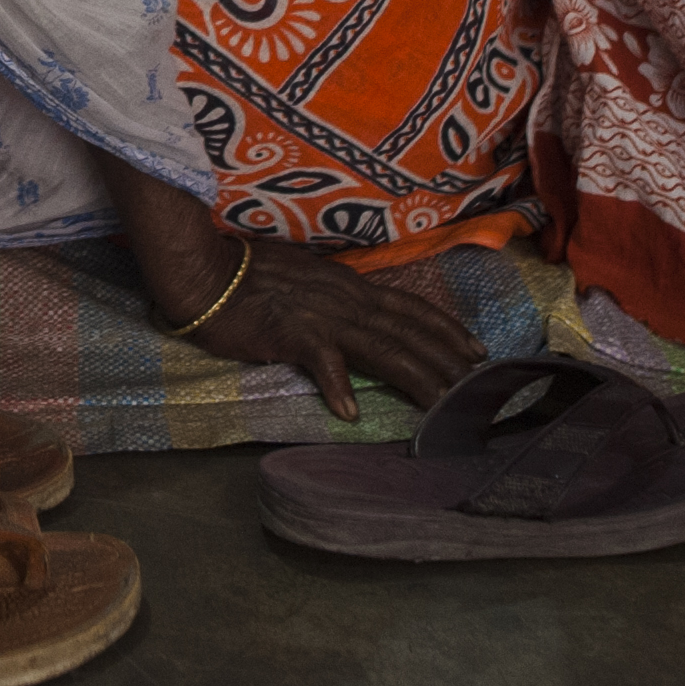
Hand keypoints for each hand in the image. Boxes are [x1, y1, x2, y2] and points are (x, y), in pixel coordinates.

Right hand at [173, 240, 483, 420]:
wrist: (207, 274)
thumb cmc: (250, 277)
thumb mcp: (309, 281)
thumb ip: (337, 300)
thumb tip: (359, 319)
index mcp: (350, 287)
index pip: (410, 307)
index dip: (446, 329)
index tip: (477, 350)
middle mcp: (346, 299)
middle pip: (407, 332)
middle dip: (446, 360)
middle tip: (477, 387)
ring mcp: (321, 316)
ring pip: (381, 347)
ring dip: (415, 377)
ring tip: (441, 405)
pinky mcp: (291, 333)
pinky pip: (321, 360)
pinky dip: (338, 385)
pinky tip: (350, 411)